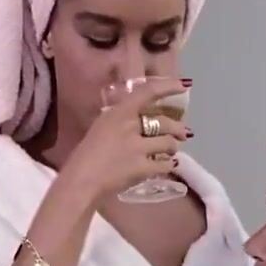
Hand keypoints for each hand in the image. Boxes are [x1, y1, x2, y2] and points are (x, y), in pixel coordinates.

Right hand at [61, 77, 191, 202]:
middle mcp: (130, 126)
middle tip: (183, 133)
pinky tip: (167, 166)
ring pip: (168, 143)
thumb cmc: (85, 154)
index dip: (168, 86)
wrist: (80, 180)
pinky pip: (165, 164)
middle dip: (177, 128)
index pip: (147, 92)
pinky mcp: (142, 168)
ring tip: (172, 152)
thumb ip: (119, 120)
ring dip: (173, 148)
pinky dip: (168, 165)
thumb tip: (137, 117)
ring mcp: (138, 148)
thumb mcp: (100, 127)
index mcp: (118, 112)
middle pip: (164, 122)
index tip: (184, 84)